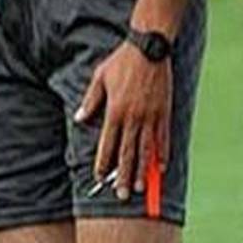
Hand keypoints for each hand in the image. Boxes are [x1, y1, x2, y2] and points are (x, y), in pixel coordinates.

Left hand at [75, 42, 171, 200]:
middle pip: (127, 153)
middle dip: (124, 176)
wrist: (149, 47)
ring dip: (143, 171)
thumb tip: (79, 119)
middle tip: (122, 195)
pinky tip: (161, 168)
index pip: (108, 145)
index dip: (104, 163)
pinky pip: (163, 139)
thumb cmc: (122, 61)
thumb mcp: (100, 77)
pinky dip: (163, 155)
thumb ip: (90, 101)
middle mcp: (132, 118)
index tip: (101, 178)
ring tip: (141, 189)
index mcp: (114, 111)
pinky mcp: (164, 113)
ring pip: (145, 151)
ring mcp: (150, 117)